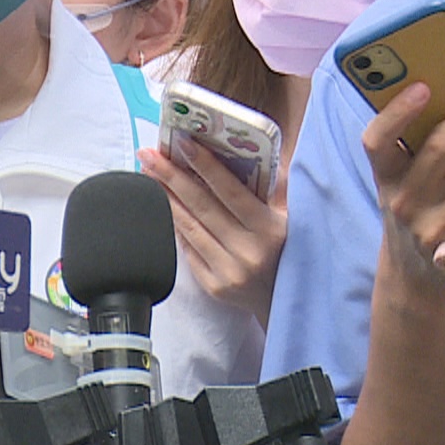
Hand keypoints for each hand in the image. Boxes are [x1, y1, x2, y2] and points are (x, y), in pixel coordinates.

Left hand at [139, 138, 286, 324]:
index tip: (183, 143)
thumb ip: (278, 186)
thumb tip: (255, 151)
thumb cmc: (290, 250)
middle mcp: (249, 252)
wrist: (288, 300)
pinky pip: (187, 248)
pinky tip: (163, 204)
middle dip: (171, 175)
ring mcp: (229, 271)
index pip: (231, 191)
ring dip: (165, 196)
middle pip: (201, 205)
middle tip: (149, 154)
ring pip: (188, 226)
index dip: (205, 166)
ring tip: (149, 173)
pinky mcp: (214, 286)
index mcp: (272, 230)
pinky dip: (174, 223)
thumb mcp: (295, 218)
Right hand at [361, 83, 444, 292]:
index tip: (422, 87)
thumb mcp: (401, 186)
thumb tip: (442, 99)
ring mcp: (435, 228)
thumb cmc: (417, 214)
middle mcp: (405, 203)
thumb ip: (413, 152)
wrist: (418, 281)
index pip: (378, 141)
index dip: (397, 113)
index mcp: (387, 179)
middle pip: (439, 150)